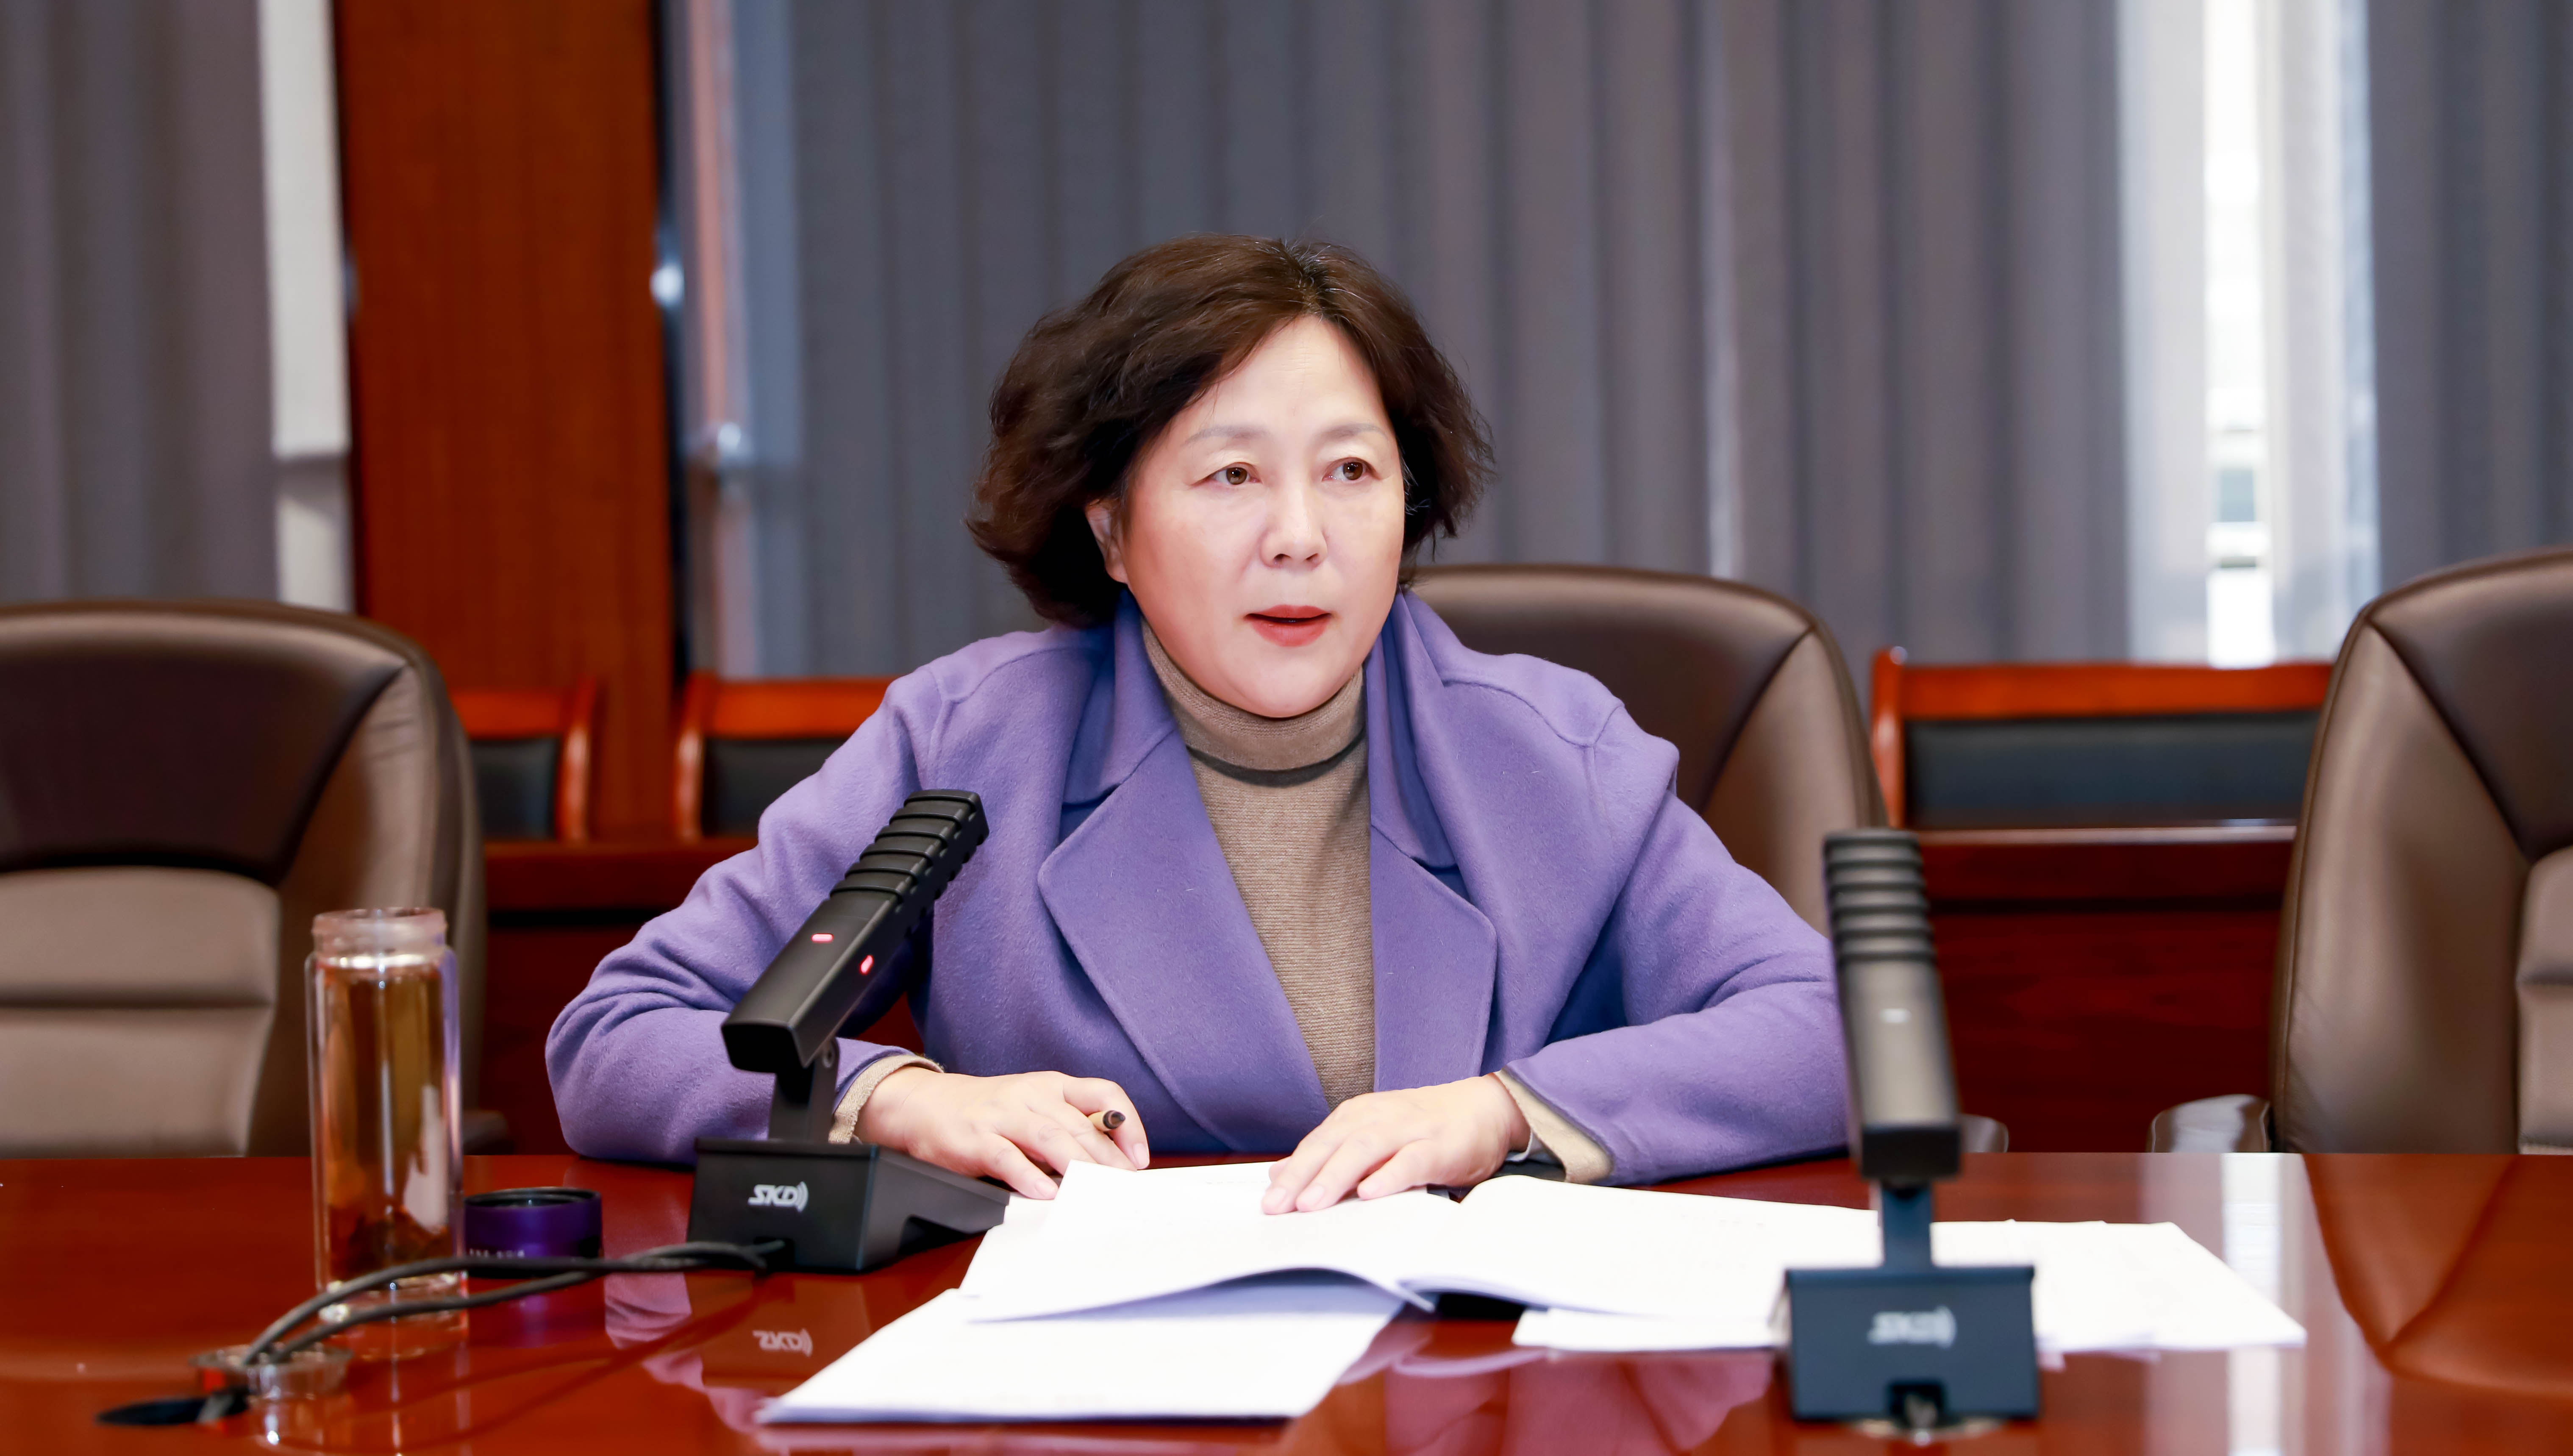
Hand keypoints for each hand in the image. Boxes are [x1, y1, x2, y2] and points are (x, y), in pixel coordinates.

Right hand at [857, 1068, 1149, 1198]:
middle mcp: (1031, 1095)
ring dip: (1077, 1164)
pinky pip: (1006, 1157)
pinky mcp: (975, 1138)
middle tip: (1126, 1186)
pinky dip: (1027, 1176)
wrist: (925, 1105)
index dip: (1127, 1124)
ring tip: (1095, 1188)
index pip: (1103, 1093)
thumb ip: (1068, 1127)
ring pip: (1049, 1137)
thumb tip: (1113, 1161)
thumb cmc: (989, 1112)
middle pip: (1080, 1124)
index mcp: (1052, 1086)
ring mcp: (1002, 1115)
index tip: (1140, 1158)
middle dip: (1108, 1158)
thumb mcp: (1034, 1107)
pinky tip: (1044, 1192)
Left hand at [1262, 1075, 1530, 1213]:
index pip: (1317, 1145)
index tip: (1268, 1201)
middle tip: (1278, 1206)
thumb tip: (1280, 1173)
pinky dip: (1389, 1176)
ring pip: (1366, 1149)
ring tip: (1313, 1203)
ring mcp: (1409, 1130)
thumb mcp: (1369, 1134)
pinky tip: (1370, 1194)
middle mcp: (1378, 1117)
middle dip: (1303, 1176)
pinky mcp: (1439, 1146)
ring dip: (1336, 1176)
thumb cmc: (1422, 1127)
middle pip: (1333, 1145)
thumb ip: (1328, 1154)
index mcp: (1357, 1116)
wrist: (1484, 1108)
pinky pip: (1411, 1161)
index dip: (1291, 1172)